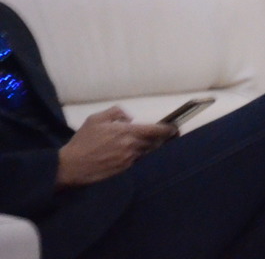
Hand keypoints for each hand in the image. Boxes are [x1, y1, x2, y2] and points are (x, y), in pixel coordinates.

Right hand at [55, 106, 175, 187]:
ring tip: (146, 142)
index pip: (155, 130)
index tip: (175, 128)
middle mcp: (131, 147)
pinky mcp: (122, 169)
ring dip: (148, 147)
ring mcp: (127, 160)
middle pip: (153, 142)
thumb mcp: (96, 119)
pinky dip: (136, 155)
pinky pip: (135, 160)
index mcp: (127, 132)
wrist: (71, 166)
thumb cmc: (83, 140)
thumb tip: (129, 118)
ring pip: (145, 152)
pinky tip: (130, 152)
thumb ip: (116, 112)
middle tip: (167, 135)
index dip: (168, 129)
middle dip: (161, 139)